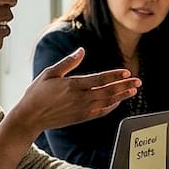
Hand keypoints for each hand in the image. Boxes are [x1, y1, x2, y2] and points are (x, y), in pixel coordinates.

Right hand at [10, 48, 139, 134]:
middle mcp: (81, 98)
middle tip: (138, 81)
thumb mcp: (50, 73)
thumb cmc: (37, 93)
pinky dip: (111, 106)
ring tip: (133, 90)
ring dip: (122, 96)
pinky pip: (101, 112)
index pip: (100, 79)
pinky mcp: (81, 117)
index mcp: (73, 85)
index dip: (115, 76)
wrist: (30, 117)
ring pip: (107, 102)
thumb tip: (81, 50)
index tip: (127, 72)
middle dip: (125, 85)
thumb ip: (68, 62)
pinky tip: (118, 102)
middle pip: (108, 91)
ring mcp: (82, 110)